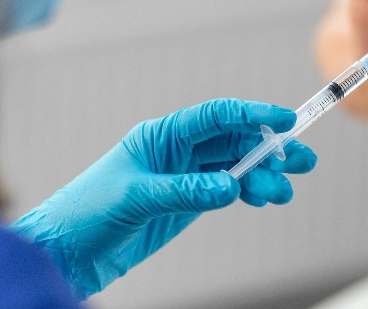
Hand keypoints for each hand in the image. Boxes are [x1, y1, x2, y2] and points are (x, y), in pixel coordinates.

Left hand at [10, 99, 316, 298]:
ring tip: (283, 192)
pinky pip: (228, 190)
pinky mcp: (186, 203)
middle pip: (234, 141)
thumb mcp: (135, 198)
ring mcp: (184, 177)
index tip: (284, 120)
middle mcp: (177, 152)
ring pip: (236, 168)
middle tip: (301, 161)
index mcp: (162, 136)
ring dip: (263, 176)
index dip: (252, 115)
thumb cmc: (86, 213)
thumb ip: (184, 191)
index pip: (216, 116)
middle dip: (269, 149)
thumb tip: (230, 186)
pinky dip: (249, 192)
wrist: (65, 252)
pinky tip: (263, 198)